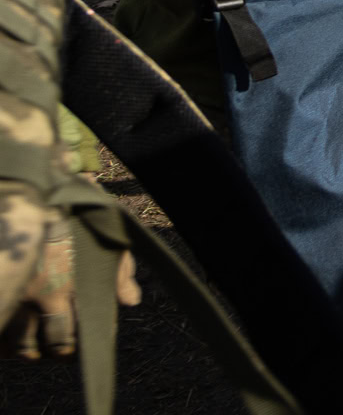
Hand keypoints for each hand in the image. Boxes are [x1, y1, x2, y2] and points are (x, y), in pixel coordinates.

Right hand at [0, 191, 140, 361]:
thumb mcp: (106, 237)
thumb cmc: (73, 214)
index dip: (81, 346)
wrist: (32, 191)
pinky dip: (1, 341)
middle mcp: (43, 294)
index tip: (81, 346)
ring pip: (18, 344)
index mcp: (73, 285)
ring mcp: (15, 293)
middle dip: (57, 351)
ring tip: (33, 348)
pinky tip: (7, 339)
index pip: (78, 334)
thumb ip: (120, 271)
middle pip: (50, 345)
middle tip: (58, 349)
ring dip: (27, 350)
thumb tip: (131, 301)